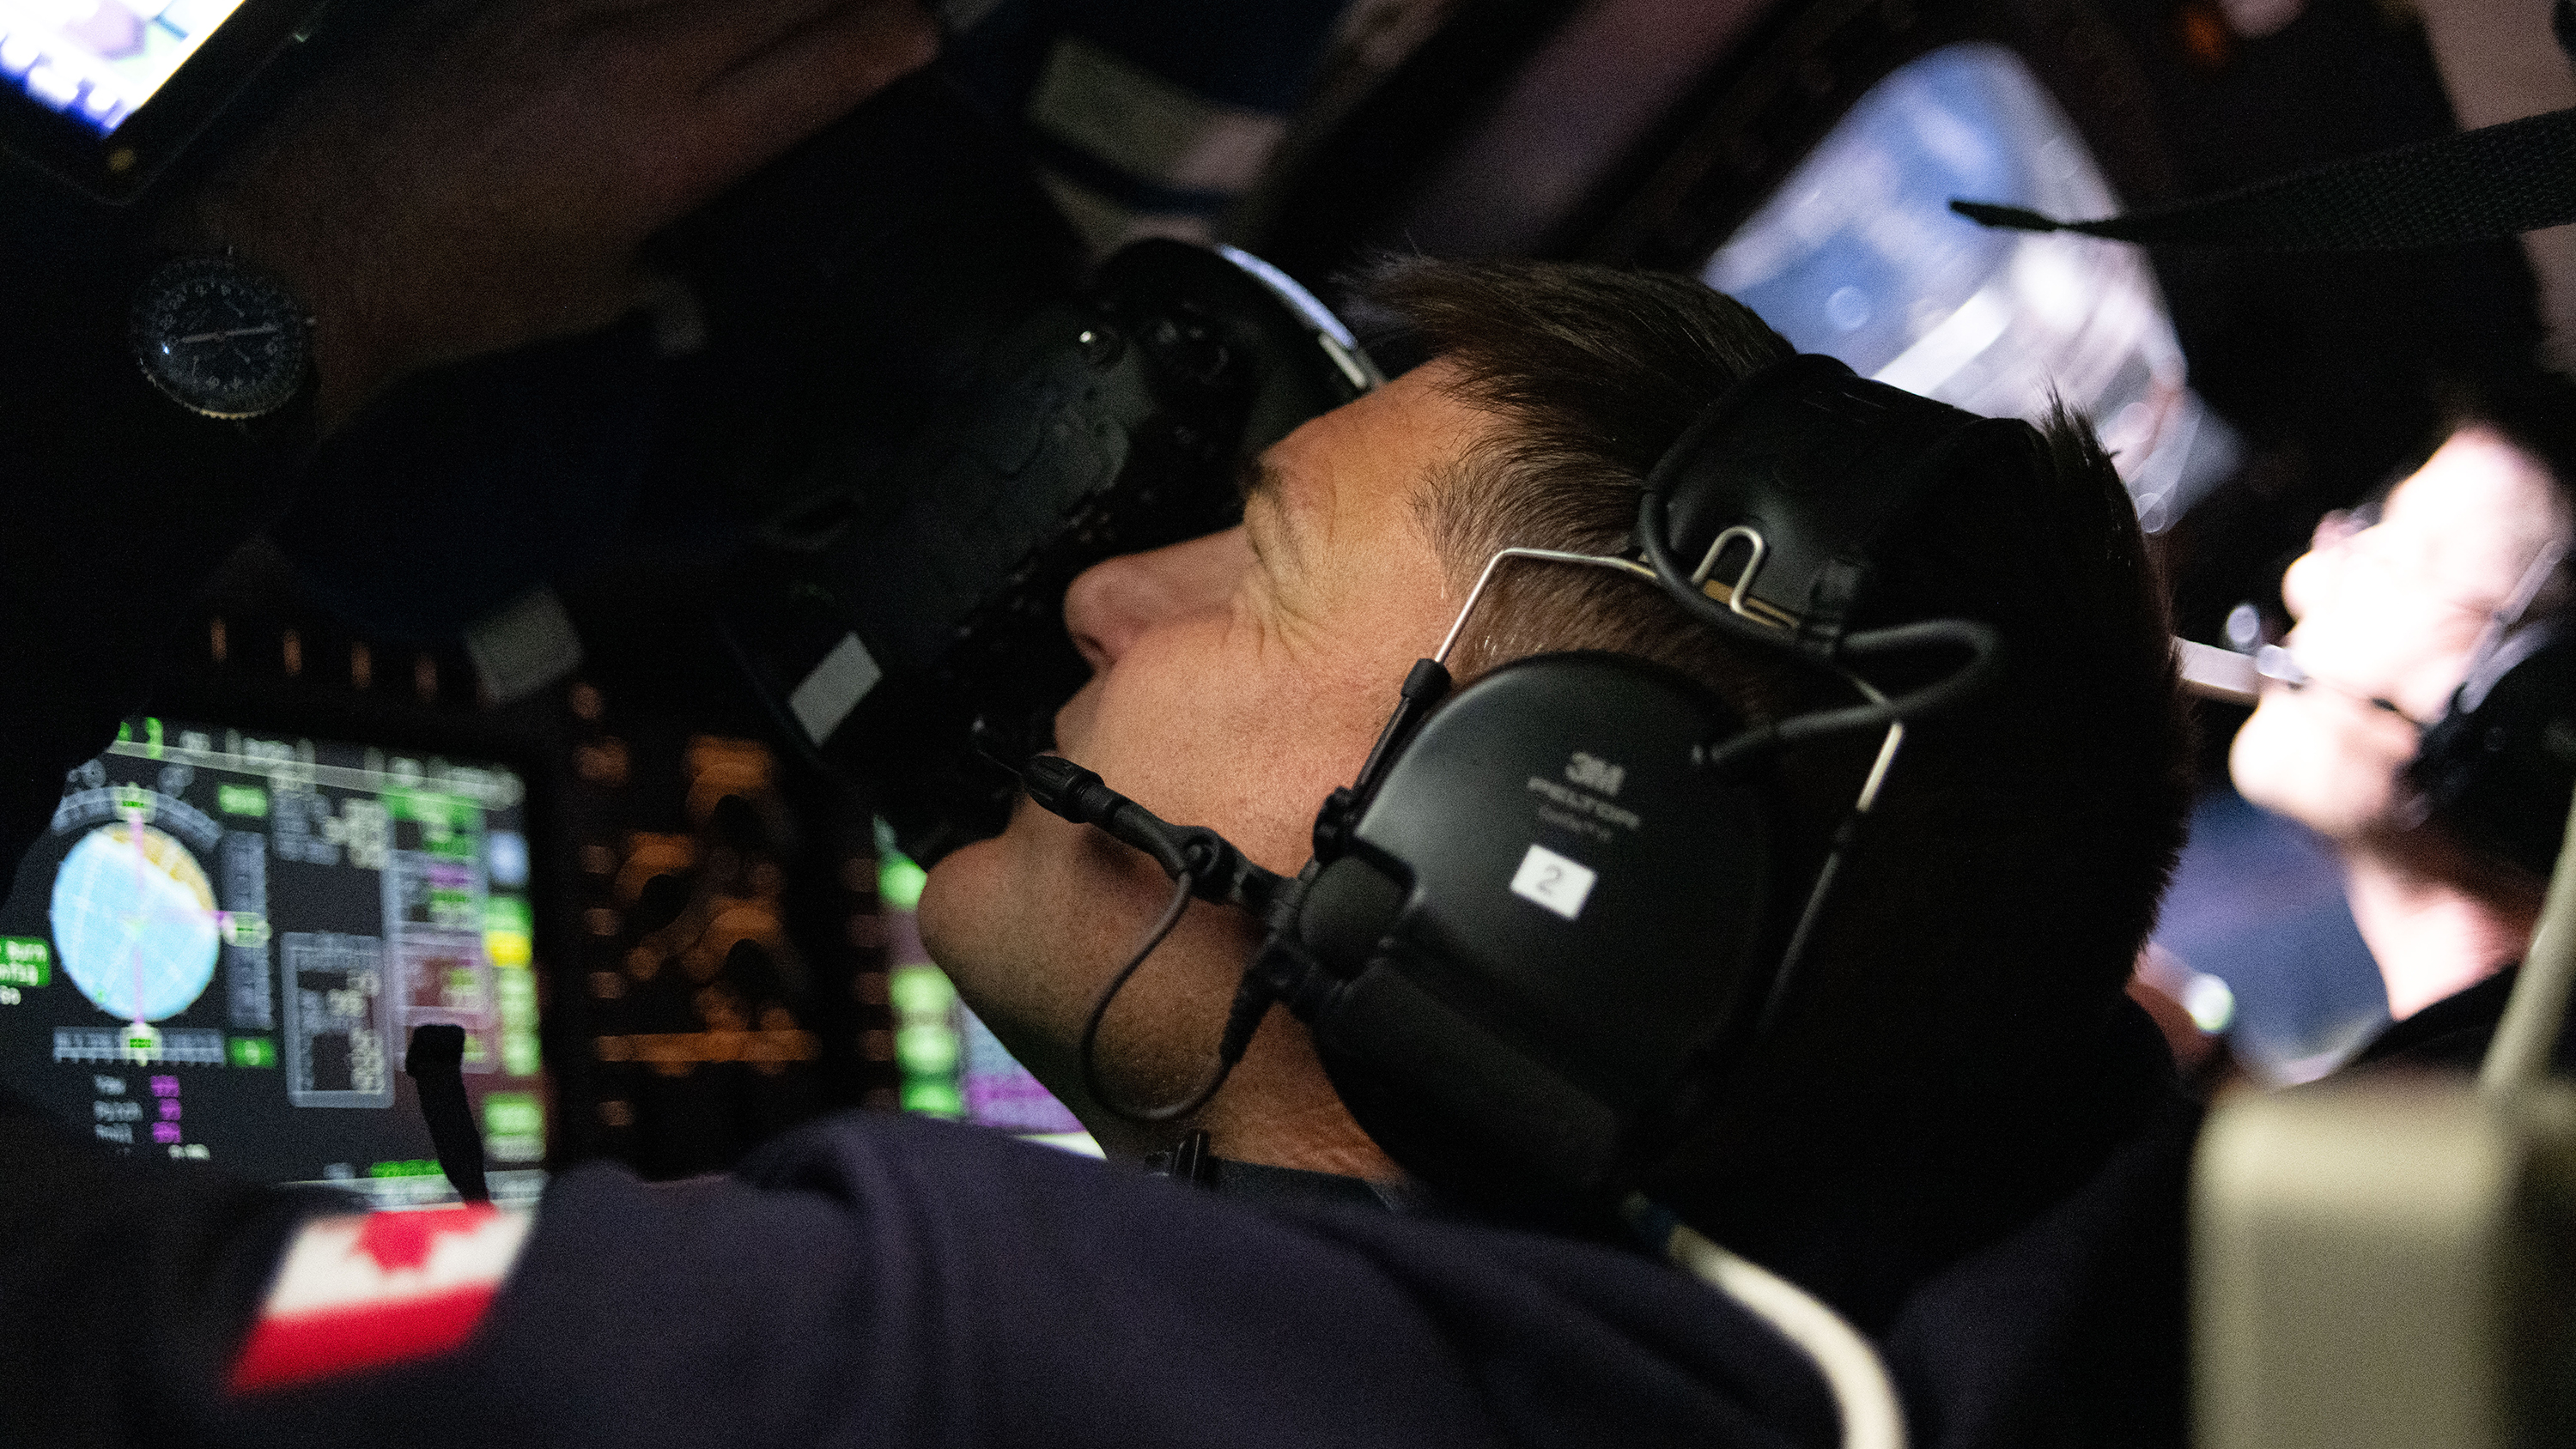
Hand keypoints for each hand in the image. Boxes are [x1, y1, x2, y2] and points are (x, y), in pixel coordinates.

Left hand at [159, 0, 938, 430]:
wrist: (319, 240)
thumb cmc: (465, 290)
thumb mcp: (595, 293)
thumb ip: (664, 267)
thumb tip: (692, 282)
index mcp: (676, 145)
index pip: (819, 66)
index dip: (889, 40)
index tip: (926, 31)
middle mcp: (635, 56)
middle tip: (887, 7)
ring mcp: (566, 8)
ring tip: (785, 14)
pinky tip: (674, 16)